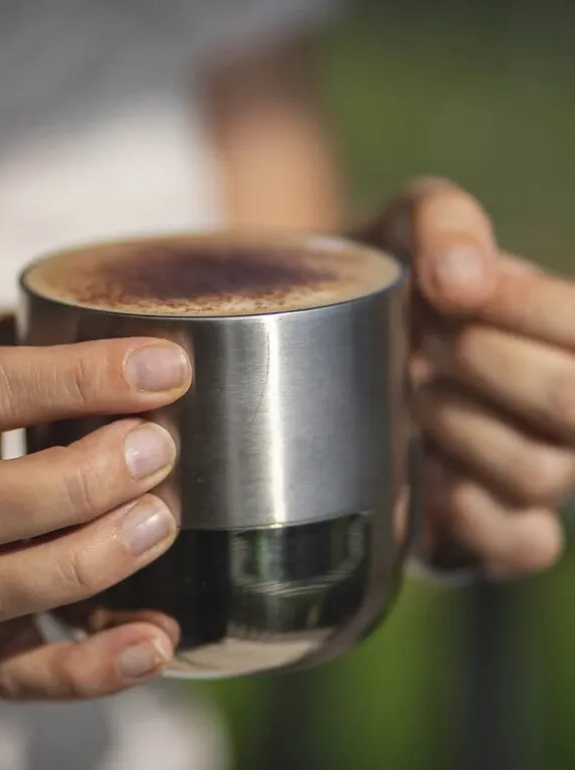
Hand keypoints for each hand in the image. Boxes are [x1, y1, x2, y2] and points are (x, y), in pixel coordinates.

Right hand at [0, 313, 190, 698]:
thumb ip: (33, 334)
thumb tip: (149, 318)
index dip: (83, 379)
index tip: (168, 369)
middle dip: (84, 481)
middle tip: (159, 449)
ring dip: (88, 564)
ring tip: (160, 522)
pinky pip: (8, 667)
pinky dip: (83, 671)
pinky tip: (155, 641)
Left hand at [355, 178, 573, 580]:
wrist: (334, 345)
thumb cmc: (388, 283)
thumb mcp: (404, 227)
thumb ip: (441, 223)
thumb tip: (460, 279)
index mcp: (562, 334)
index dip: (520, 307)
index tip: (445, 291)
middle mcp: (563, 409)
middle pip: (570, 401)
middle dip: (482, 363)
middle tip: (425, 342)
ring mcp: (536, 473)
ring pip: (540, 473)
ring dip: (460, 427)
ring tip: (410, 397)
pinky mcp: (495, 531)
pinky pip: (524, 544)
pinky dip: (473, 512)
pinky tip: (425, 470)